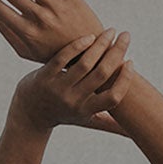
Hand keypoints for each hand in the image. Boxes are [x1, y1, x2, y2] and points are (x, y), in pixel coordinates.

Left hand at [9, 31, 133, 132]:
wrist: (29, 113)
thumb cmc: (64, 114)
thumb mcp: (86, 120)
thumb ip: (109, 124)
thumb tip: (133, 132)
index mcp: (86, 111)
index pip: (113, 97)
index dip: (124, 80)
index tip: (130, 62)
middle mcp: (73, 101)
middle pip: (101, 75)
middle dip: (117, 52)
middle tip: (126, 36)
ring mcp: (58, 88)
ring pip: (85, 63)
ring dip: (101, 44)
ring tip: (110, 31)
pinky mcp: (45, 76)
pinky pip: (63, 57)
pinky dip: (78, 45)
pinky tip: (89, 36)